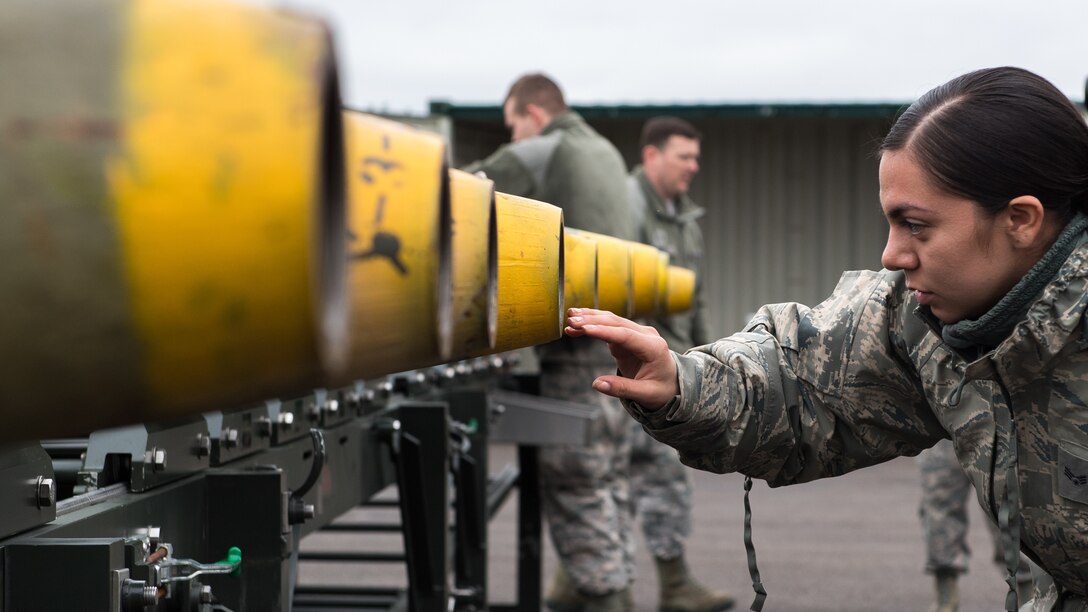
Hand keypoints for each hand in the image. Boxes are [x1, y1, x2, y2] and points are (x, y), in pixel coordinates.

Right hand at [564, 308, 678, 409]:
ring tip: (570, 317)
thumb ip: (622, 388)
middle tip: (571, 322)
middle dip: (593, 321)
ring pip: (611, 320)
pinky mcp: (627, 336)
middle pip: (617, 323)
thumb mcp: (646, 394)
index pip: (626, 335)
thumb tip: (597, 384)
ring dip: (591, 317)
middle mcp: (646, 335)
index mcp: (654, 347)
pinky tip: (578, 323)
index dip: (604, 331)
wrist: (672, 383)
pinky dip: (593, 323)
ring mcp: (637, 333)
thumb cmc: (661, 389)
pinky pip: (608, 326)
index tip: (584, 329)